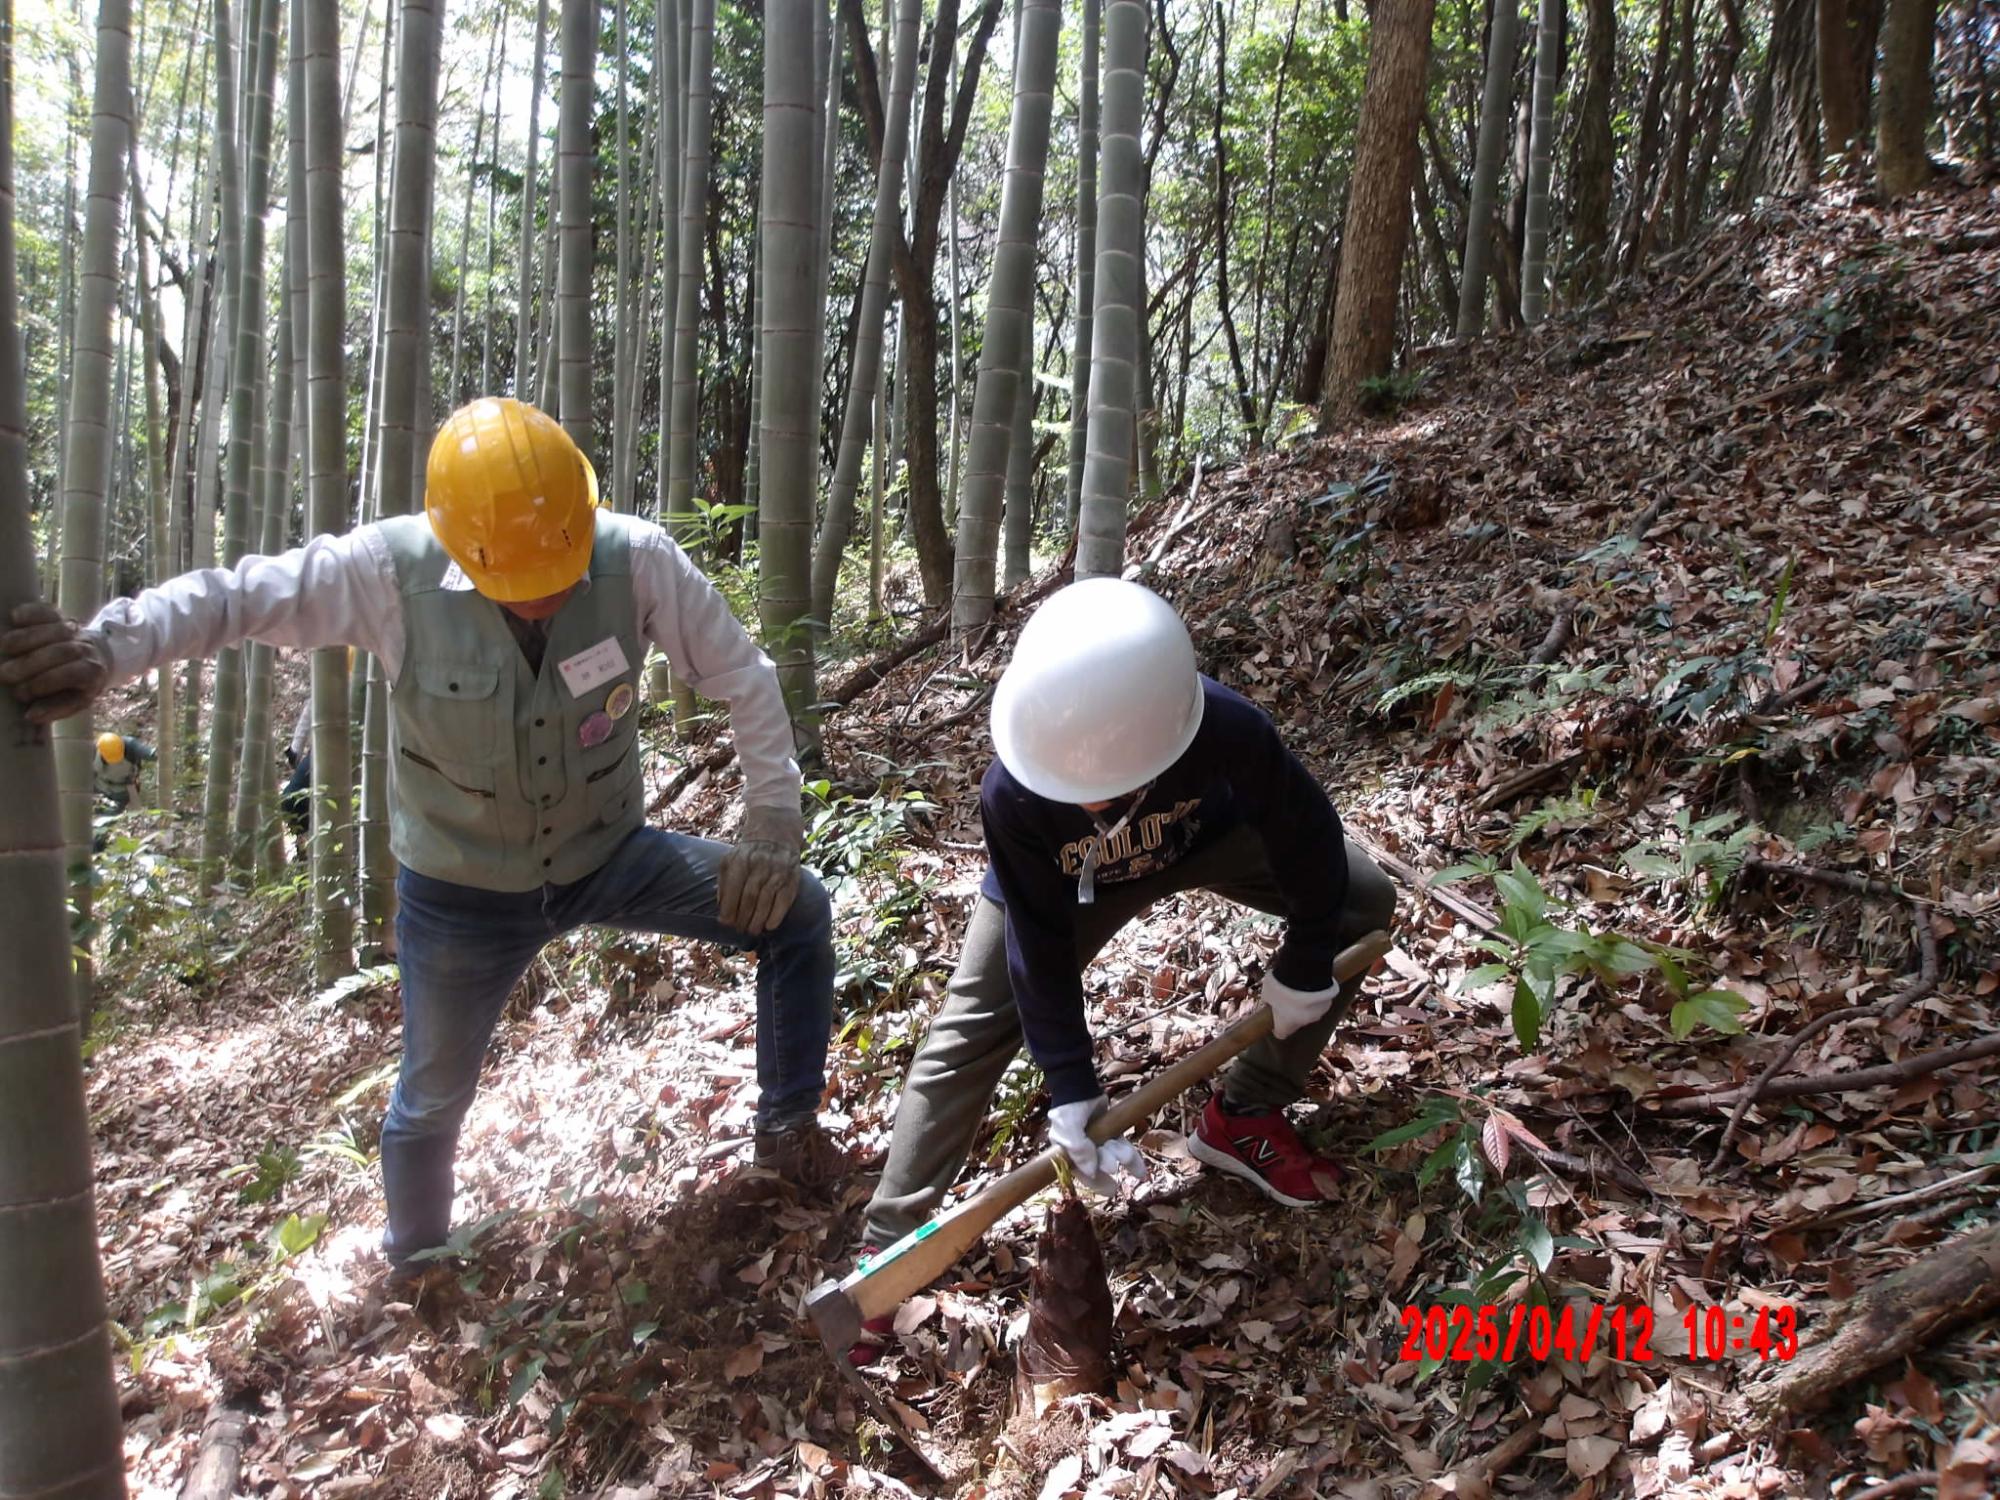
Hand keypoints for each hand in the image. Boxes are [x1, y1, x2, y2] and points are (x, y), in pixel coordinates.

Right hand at [0, 603, 111, 723]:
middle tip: (5, 674)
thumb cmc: (78, 684)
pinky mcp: (61, 616)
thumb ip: (55, 708)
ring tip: (4, 648)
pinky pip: (48, 610)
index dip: (44, 683)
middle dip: (30, 663)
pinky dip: (32, 611)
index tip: (20, 693)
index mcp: (93, 672)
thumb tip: (31, 715)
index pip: (71, 675)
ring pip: (55, 629)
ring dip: (27, 638)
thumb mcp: (74, 701)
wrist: (95, 656)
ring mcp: (74, 630)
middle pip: (60, 651)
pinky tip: (14, 617)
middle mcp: (87, 649)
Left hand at [716, 802, 803, 936]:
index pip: (734, 890)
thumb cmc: (748, 853)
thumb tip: (723, 911)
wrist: (776, 834)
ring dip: (758, 921)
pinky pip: (784, 900)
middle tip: (740, 929)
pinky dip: (776, 916)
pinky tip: (769, 926)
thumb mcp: (730, 861)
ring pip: (766, 901)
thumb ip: (724, 884)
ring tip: (752, 930)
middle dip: (743, 918)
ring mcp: (778, 871)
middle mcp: (760, 865)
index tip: (726, 922)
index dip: (729, 910)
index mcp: (741, 860)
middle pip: (750, 898)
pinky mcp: (792, 877)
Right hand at [1047, 1096, 1148, 1196]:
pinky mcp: (1110, 1132)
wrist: (1080, 1084)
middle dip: (1109, 1163)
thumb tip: (1092, 1172)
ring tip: (1127, 1156)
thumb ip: (1079, 1152)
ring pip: (1113, 1155)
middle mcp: (1083, 1150)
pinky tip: (1141, 1171)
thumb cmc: (1070, 1109)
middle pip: (1100, 1165)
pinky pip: (1122, 1146)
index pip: (1082, 1173)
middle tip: (1113, 1164)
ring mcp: (1098, 1141)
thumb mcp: (1069, 1130)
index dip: (1096, 1182)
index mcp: (1068, 1153)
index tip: (1111, 1190)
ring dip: (1122, 1158)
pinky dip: (1131, 1157)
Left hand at [1263, 970, 1341, 1039]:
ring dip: (1305, 1005)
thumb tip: (1268, 1001)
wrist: (1305, 974)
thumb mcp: (1267, 992)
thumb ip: (1268, 1000)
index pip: (1280, 1033)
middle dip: (1292, 1012)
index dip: (1276, 1026)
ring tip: (1300, 988)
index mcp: (1285, 1025)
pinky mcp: (1328, 1004)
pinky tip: (1311, 984)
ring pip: (1309, 1013)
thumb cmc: (1281, 986)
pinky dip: (1316, 997)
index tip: (1274, 1017)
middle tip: (1287, 998)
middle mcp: (1302, 1024)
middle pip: (1296, 1022)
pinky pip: (1319, 1003)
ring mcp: (1317, 1015)